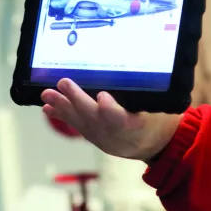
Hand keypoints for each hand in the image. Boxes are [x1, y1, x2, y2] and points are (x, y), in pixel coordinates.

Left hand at [41, 79, 181, 161]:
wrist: (156, 147)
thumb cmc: (161, 121)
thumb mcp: (163, 108)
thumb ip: (149, 94)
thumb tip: (145, 64)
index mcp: (138, 128)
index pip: (122, 120)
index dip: (110, 109)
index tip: (102, 96)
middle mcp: (117, 136)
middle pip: (95, 118)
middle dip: (77, 101)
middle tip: (63, 83)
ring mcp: (104, 139)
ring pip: (82, 122)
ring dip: (63, 107)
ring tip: (47, 95)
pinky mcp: (95, 138)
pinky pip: (77, 126)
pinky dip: (63, 114)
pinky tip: (48, 107)